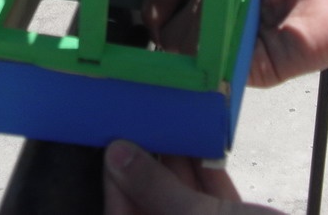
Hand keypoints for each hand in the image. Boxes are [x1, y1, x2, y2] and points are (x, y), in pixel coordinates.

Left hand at [103, 140, 286, 213]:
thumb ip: (156, 188)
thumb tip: (118, 157)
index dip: (118, 184)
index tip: (116, 146)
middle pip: (154, 202)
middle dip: (149, 167)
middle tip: (143, 126)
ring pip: (183, 197)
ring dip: (178, 163)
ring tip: (170, 124)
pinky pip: (212, 196)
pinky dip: (207, 171)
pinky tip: (202, 141)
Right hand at [142, 0, 327, 86]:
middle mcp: (222, 18)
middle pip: (169, 23)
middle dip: (163, 6)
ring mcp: (234, 45)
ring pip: (183, 47)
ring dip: (184, 23)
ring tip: (201, 4)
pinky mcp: (251, 68)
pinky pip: (214, 65)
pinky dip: (204, 48)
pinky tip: (210, 26)